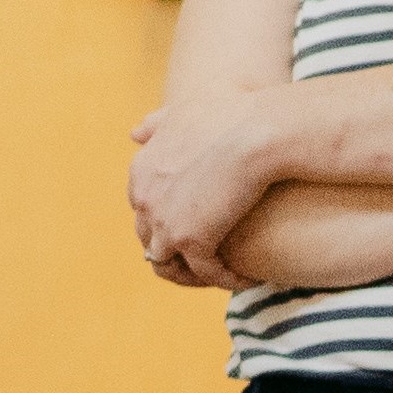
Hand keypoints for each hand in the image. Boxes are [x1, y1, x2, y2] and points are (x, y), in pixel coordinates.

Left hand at [130, 93, 290, 281]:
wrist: (259, 130)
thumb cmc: (234, 114)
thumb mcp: (183, 111)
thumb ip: (157, 123)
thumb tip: (134, 134)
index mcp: (141, 171)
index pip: (145, 208)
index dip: (172, 220)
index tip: (204, 226)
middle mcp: (144, 198)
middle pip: (151, 239)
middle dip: (179, 251)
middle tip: (216, 257)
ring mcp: (163, 222)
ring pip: (169, 263)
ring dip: (196, 273)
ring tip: (228, 274)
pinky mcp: (190, 241)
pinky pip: (205, 273)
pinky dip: (226, 280)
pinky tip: (250, 277)